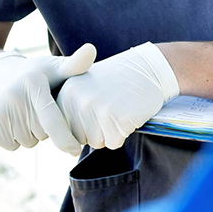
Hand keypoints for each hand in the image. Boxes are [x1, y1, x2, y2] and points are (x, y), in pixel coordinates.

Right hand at [0, 43, 96, 154]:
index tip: (75, 151)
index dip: (64, 138)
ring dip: (30, 133)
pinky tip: (11, 119)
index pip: (51, 119)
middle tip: (37, 108)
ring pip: (26, 142)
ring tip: (23, 112)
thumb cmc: (33, 75)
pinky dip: (14, 138)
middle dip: (45, 127)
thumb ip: (75, 64)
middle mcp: (13, 97)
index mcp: (34, 84)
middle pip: (42, 134)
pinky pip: (10, 145)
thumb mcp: (53, 67)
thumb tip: (91, 49)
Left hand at [56, 42, 179, 149]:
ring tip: (120, 108)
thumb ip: (71, 106)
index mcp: (68, 92)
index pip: (66, 129)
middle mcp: (80, 100)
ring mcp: (100, 109)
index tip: (97, 106)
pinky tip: (129, 113)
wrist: (148, 68)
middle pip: (81, 138)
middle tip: (111, 107)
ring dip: (110, 132)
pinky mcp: (119, 118)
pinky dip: (123, 133)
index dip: (83, 123)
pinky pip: (114, 143)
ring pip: (97, 142)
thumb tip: (64, 140)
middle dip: (97, 129)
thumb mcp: (86, 84)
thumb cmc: (117, 80)